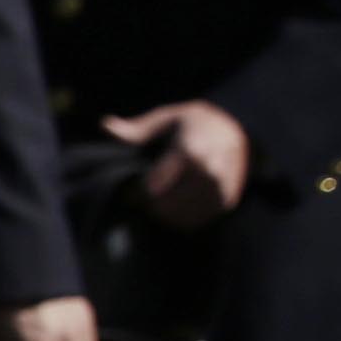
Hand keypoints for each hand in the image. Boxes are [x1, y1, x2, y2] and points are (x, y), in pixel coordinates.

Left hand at [99, 100, 249, 228]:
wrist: (235, 127)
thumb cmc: (192, 123)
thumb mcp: (165, 119)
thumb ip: (135, 130)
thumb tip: (105, 125)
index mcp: (189, 149)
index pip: (153, 187)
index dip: (136, 194)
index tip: (129, 193)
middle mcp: (208, 171)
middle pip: (166, 205)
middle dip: (149, 206)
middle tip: (141, 203)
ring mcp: (220, 187)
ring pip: (182, 216)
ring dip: (164, 216)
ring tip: (156, 207)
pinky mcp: (226, 200)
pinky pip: (198, 221)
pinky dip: (181, 221)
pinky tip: (173, 211)